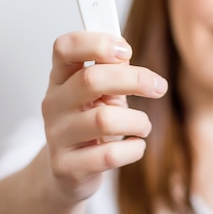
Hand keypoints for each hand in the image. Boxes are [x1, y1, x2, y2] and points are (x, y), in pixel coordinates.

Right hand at [41, 31, 166, 203]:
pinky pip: (109, 155)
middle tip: (158, 86)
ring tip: (143, 125)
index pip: (65, 47)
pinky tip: (135, 146)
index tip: (126, 51)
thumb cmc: (90, 123)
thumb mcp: (100, 92)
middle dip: (134, 79)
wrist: (69, 170)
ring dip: (137, 121)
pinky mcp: (67, 167)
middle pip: (91, 80)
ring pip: (104, 120)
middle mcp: (54, 104)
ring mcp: (57, 136)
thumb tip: (124, 52)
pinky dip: (133, 149)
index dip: (97, 43)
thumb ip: (111, 70)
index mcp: (61, 77)